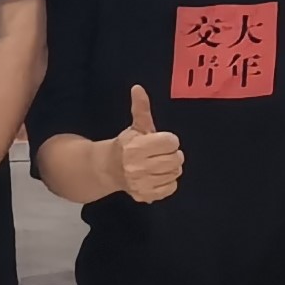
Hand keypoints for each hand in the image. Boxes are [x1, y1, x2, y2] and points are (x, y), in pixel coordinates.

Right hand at [105, 85, 186, 203]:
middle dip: (172, 154)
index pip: (171, 142)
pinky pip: (171, 188)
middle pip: (176, 159)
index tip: (160, 141)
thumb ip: (140, 108)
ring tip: (160, 164)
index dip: (168, 140)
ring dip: (171, 168)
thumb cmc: (127, 145)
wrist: (108, 169)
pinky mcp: (145, 195)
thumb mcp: (135, 126)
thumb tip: (138, 88)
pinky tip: (159, 176)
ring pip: (175, 173)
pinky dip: (169, 182)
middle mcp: (137, 167)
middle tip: (162, 153)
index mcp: (135, 147)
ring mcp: (141, 183)